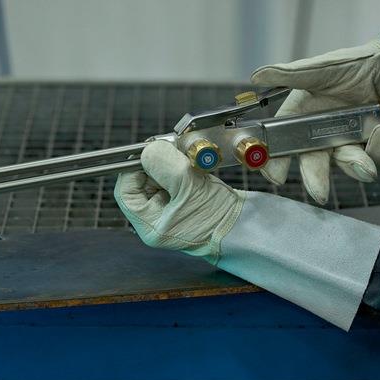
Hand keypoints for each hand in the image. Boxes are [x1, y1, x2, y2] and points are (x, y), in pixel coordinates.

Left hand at [114, 139, 379, 330]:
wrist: (254, 230)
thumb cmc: (221, 220)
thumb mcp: (189, 188)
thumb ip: (165, 166)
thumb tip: (149, 149)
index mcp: (150, 225)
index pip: (125, 191)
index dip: (133, 168)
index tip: (149, 151)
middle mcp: (159, 219)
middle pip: (143, 181)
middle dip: (157, 162)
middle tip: (172, 149)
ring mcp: (175, 210)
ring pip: (162, 176)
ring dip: (173, 161)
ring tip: (188, 158)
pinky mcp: (192, 200)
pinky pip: (179, 177)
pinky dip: (185, 165)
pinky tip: (196, 164)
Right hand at [253, 40, 379, 203]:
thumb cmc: (356, 65)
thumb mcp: (322, 69)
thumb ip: (290, 75)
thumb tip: (257, 75)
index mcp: (302, 117)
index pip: (282, 145)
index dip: (274, 162)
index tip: (275, 176)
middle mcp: (321, 135)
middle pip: (313, 164)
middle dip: (315, 179)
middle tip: (319, 193)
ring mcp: (347, 144)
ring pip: (347, 166)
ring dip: (356, 162)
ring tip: (371, 143)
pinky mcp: (372, 149)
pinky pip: (374, 160)